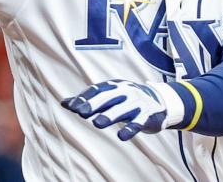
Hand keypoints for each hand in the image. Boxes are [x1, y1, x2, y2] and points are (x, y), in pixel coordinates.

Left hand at [61, 79, 195, 140]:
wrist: (159, 103)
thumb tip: (63, 103)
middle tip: (81, 113)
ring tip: (97, 123)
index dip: (86, 97)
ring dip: (111, 115)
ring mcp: (138, 103)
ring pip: (123, 110)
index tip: (73, 107)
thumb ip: (88, 100)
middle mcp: (127, 92)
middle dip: (95, 104)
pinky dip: (130, 129)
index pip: (98, 90)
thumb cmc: (127, 100)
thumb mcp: (110, 97)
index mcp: (115, 86)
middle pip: (109, 97)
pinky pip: (138, 123)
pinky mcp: (147, 116)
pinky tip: (121, 136)